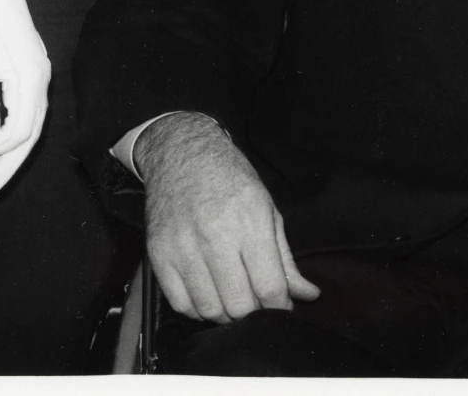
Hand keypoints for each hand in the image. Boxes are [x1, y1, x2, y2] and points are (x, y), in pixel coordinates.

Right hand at [139, 111, 320, 322]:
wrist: (181, 152)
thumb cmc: (229, 177)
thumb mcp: (267, 209)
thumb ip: (285, 258)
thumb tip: (308, 294)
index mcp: (249, 222)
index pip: (269, 287)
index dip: (281, 307)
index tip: (281, 306)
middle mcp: (215, 237)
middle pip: (239, 306)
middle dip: (255, 313)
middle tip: (258, 303)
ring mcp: (183, 248)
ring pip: (209, 310)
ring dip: (226, 315)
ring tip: (234, 299)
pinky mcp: (159, 255)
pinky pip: (180, 304)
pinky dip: (198, 310)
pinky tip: (209, 295)